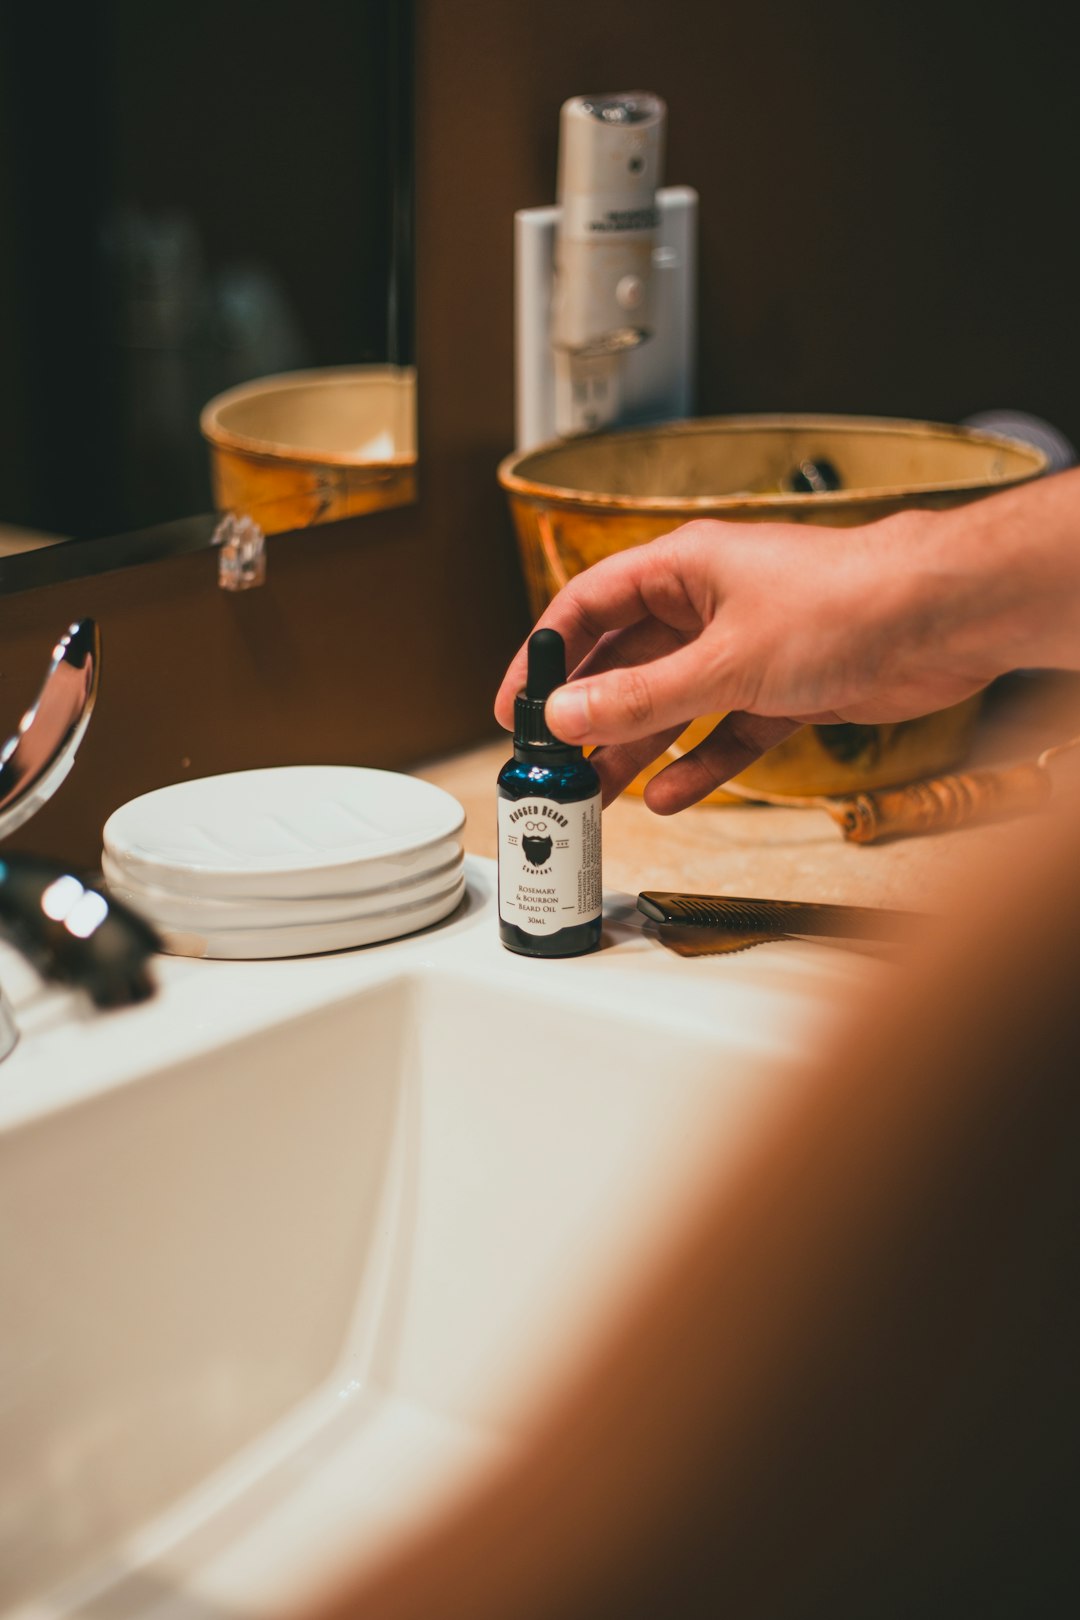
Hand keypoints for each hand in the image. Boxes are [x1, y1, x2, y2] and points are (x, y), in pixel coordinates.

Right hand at [495, 508, 1019, 813]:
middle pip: (628, 662)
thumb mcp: (723, 661)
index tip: (516, 704)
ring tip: (601, 794)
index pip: (588, 607)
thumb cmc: (843, 603)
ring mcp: (746, 647)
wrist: (940, 619)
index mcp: (682, 569)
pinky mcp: (784, 686)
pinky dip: (701, 763)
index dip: (545, 656)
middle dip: (591, 714)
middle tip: (556, 763)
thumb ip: (641, 696)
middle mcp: (709, 604)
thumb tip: (567, 714)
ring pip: (674, 702)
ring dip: (639, 747)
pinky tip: (671, 795)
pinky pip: (726, 731)